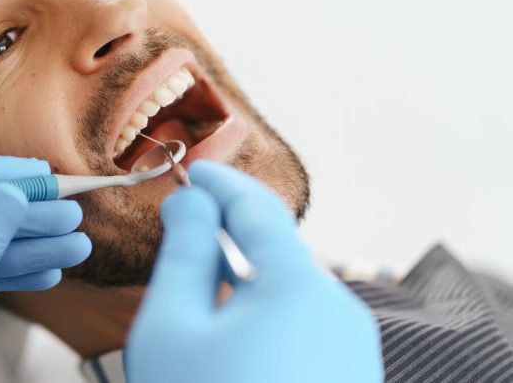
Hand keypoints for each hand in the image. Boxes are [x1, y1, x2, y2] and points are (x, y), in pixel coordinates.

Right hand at [126, 161, 382, 382]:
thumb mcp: (175, 325)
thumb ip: (184, 250)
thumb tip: (192, 200)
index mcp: (301, 288)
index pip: (256, 209)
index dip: (218, 182)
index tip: (190, 166)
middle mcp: (340, 311)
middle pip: (275, 251)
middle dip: (227, 235)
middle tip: (183, 229)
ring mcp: (351, 350)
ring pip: (287, 292)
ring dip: (241, 283)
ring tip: (197, 301)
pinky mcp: (349, 377)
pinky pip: (300, 326)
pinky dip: (261, 317)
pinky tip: (229, 343)